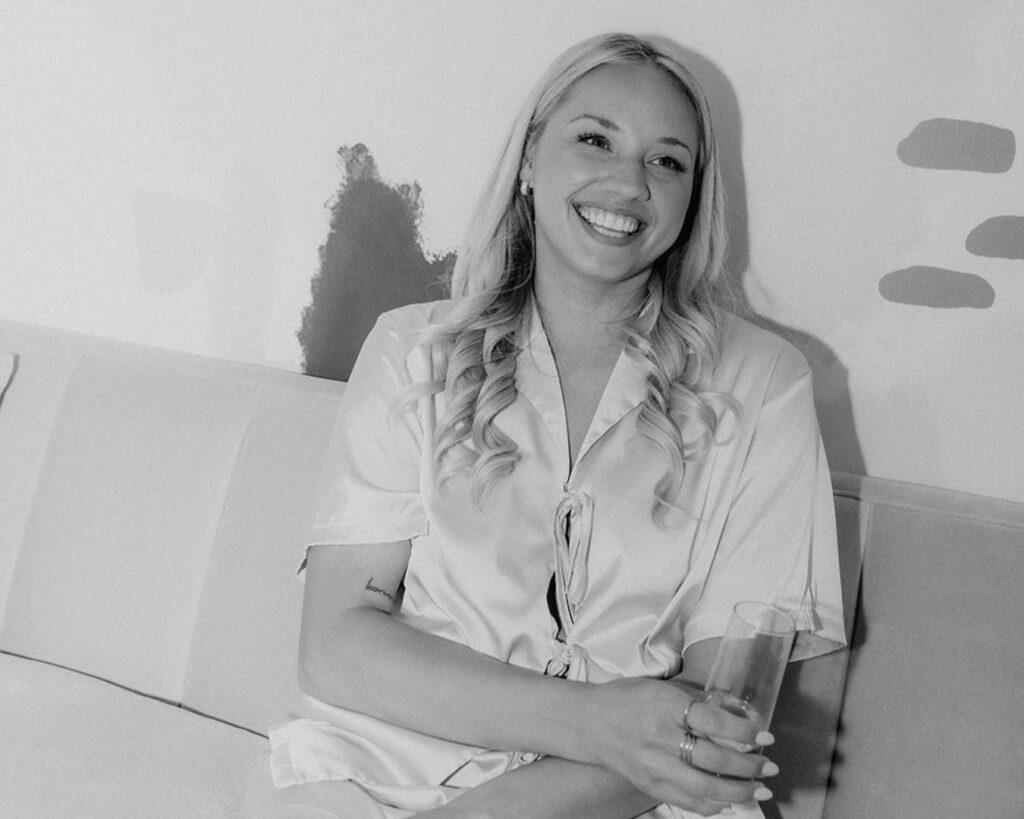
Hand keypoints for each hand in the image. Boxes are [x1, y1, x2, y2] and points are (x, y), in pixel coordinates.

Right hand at [579, 678, 776, 815]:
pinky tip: (728, 802)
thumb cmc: (630, 699)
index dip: (743, 731)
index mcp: (664, 705)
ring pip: (704, 787)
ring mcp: (652, 765)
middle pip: (712, 759)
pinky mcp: (647, 784)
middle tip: (770, 767)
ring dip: (738, 791)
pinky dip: (712, 805)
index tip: (765, 736)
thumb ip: (699, 702)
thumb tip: (740, 715)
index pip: (711, 722)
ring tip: (760, 790)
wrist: (590, 722)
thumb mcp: (663, 689)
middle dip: (748, 766)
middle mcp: (658, 737)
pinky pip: (686, 801)